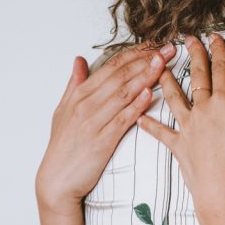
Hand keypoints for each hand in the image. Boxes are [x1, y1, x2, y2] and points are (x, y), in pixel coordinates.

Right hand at [36, 43, 174, 215]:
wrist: (56, 181)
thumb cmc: (63, 147)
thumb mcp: (62, 110)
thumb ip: (74, 84)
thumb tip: (79, 60)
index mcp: (80, 95)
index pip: (111, 67)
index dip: (135, 53)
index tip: (155, 44)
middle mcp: (86, 104)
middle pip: (120, 76)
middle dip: (146, 59)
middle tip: (168, 48)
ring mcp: (93, 122)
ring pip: (123, 93)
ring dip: (145, 77)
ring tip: (163, 63)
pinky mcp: (102, 141)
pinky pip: (122, 119)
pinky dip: (136, 106)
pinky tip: (150, 94)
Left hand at [138, 34, 224, 214]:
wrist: (221, 193)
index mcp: (224, 105)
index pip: (222, 71)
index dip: (219, 52)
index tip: (214, 37)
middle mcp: (202, 112)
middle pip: (197, 78)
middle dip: (194, 57)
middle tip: (187, 40)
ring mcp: (188, 129)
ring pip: (175, 99)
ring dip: (167, 81)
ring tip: (159, 67)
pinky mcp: (179, 147)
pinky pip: (161, 132)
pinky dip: (150, 124)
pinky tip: (139, 117)